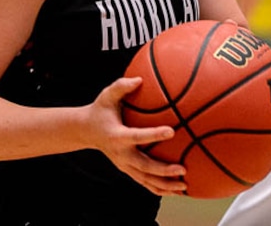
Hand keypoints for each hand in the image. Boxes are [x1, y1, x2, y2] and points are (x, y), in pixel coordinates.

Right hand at [88, 76, 186, 195]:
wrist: (85, 131)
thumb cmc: (100, 109)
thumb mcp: (106, 95)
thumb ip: (121, 86)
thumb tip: (140, 79)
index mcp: (117, 136)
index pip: (138, 136)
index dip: (154, 135)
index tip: (171, 131)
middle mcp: (121, 155)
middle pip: (144, 167)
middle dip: (163, 171)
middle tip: (183, 169)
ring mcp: (124, 165)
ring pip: (146, 180)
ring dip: (165, 185)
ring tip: (184, 186)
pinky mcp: (127, 170)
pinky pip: (145, 182)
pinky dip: (159, 188)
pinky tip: (176, 191)